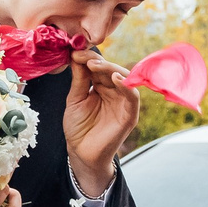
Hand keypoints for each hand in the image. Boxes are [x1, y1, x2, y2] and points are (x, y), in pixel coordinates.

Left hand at [62, 48, 137, 191]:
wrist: (81, 153)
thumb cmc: (78, 128)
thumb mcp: (75, 99)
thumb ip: (79, 79)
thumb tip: (76, 55)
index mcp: (102, 86)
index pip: (99, 66)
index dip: (88, 58)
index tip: (74, 53)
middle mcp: (115, 91)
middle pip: (112, 69)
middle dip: (98, 61)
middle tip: (84, 57)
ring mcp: (123, 102)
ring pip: (124, 78)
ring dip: (110, 69)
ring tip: (95, 65)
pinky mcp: (129, 115)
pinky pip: (133, 97)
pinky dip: (126, 86)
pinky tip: (115, 78)